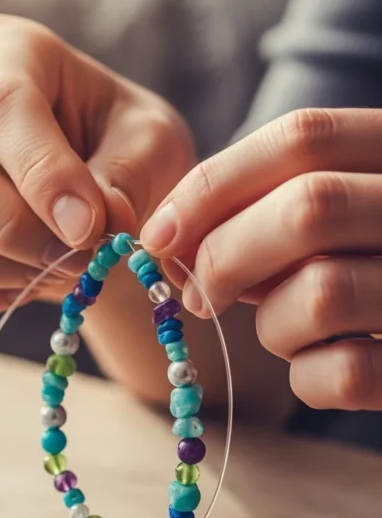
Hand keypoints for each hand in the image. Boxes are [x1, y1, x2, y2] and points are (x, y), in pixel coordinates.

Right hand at [0, 14, 192, 321]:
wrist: (93, 194)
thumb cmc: (122, 150)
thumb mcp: (152, 145)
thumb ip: (129, 175)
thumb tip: (97, 223)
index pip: (0, 105)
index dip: (42, 175)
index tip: (89, 228)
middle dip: (10, 228)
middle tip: (74, 259)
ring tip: (50, 271)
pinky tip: (17, 289)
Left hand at [141, 108, 381, 410]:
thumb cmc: (370, 267)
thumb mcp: (337, 217)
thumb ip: (271, 209)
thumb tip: (171, 236)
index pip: (303, 138)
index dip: (214, 186)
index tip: (158, 235)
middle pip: (310, 208)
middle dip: (227, 255)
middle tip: (198, 296)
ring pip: (322, 294)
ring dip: (274, 325)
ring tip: (284, 332)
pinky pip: (345, 374)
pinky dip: (309, 379)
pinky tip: (318, 369)